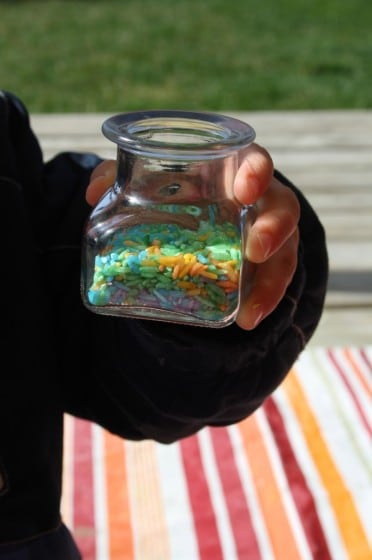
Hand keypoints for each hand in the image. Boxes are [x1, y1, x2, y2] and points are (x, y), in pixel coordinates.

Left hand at [86, 144, 299, 330]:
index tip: (243, 190)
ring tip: (250, 313)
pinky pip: (272, 283)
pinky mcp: (265, 266)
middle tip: (254, 250)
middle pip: (284, 209)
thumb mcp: (152, 181)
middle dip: (274, 228)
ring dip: (271, 283)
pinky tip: (246, 320)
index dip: (256, 172)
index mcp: (236, 171)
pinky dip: (262, 302)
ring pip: (285, 254)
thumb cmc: (182, 189)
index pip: (256, 162)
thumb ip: (121, 177)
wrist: (203, 216)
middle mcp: (260, 202)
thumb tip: (92, 194)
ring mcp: (267, 235)